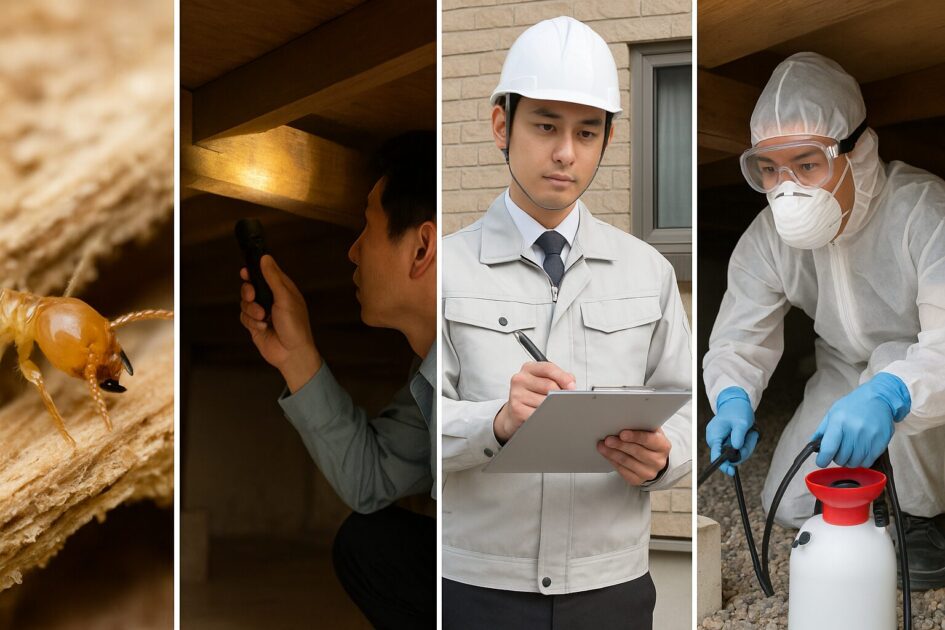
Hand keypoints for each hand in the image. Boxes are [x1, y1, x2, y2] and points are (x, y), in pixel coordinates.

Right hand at [239, 255, 321, 391]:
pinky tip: (263, 328)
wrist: (291, 353)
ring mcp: (262, 312)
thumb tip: (265, 257)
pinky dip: (251, 322)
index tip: (245, 271)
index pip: (265, 273)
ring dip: (252, 311)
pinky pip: (244, 317)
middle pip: (250, 287)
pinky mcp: (255, 324)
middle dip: (248, 291)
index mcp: (282, 289)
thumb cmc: (295, 325)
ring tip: (263, 318)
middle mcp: (272, 299)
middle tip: (253, 296)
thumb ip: (273, 278)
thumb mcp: (284, 298)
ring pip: (245, 303)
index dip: (254, 271)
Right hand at [493, 362, 575, 442]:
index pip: (548, 368)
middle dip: (559, 395)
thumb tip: (571, 385)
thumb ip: (559, 378)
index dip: (563, 377)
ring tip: (547, 408)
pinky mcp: (516, 409)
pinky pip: (539, 414)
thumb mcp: (544, 381)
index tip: (572, 386)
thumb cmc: (532, 395)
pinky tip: (542, 415)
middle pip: (549, 385)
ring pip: (546, 401)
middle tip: (560, 400)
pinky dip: (545, 416)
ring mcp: (516, 394)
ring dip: (552, 407)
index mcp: (529, 368)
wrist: (514, 413)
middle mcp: (520, 379)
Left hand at [597, 429, 671, 485]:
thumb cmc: (649, 441)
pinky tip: (607, 454)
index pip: (649, 440)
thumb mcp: (650, 431)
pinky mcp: (638, 480)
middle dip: (620, 445)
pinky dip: (613, 461)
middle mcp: (658, 461)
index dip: (635, 437)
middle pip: (636, 452)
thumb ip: (641, 426)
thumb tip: (622, 420)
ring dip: (612, 453)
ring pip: (627, 462)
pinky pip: (623, 471)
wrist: (653, 459)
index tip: (622, 433)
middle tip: (607, 439)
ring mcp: (649, 473)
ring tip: (602, 446)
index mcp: (663, 446)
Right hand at [706, 386, 756, 475]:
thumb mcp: (741, 422)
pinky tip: (748, 436)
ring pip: (735, 454)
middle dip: (743, 450)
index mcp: (714, 435)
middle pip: (729, 456)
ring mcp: (721, 441)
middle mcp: (715, 440)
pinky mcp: (726, 441)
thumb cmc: (737, 410)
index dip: (723, 464)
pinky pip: (736, 449)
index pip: (716, 454)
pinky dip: (745, 445)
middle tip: (752, 437)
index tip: (731, 471)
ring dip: (746, 447)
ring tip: (751, 434)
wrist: (735, 403)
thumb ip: (738, 435)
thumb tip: (736, 448)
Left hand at [813, 373, 910, 468]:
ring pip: (854, 462)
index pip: (829, 449)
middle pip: (841, 458)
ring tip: (849, 451)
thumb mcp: (833, 413)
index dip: (822, 460)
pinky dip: (861, 461)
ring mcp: (869, 437)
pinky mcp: (881, 442)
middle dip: (836, 458)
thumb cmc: (852, 406)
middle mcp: (854, 430)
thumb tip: (813, 446)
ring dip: (849, 461)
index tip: (821, 462)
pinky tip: (860, 452)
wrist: (878, 398)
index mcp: (839, 421)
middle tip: (838, 452)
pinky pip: (867, 462)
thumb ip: (822, 430)